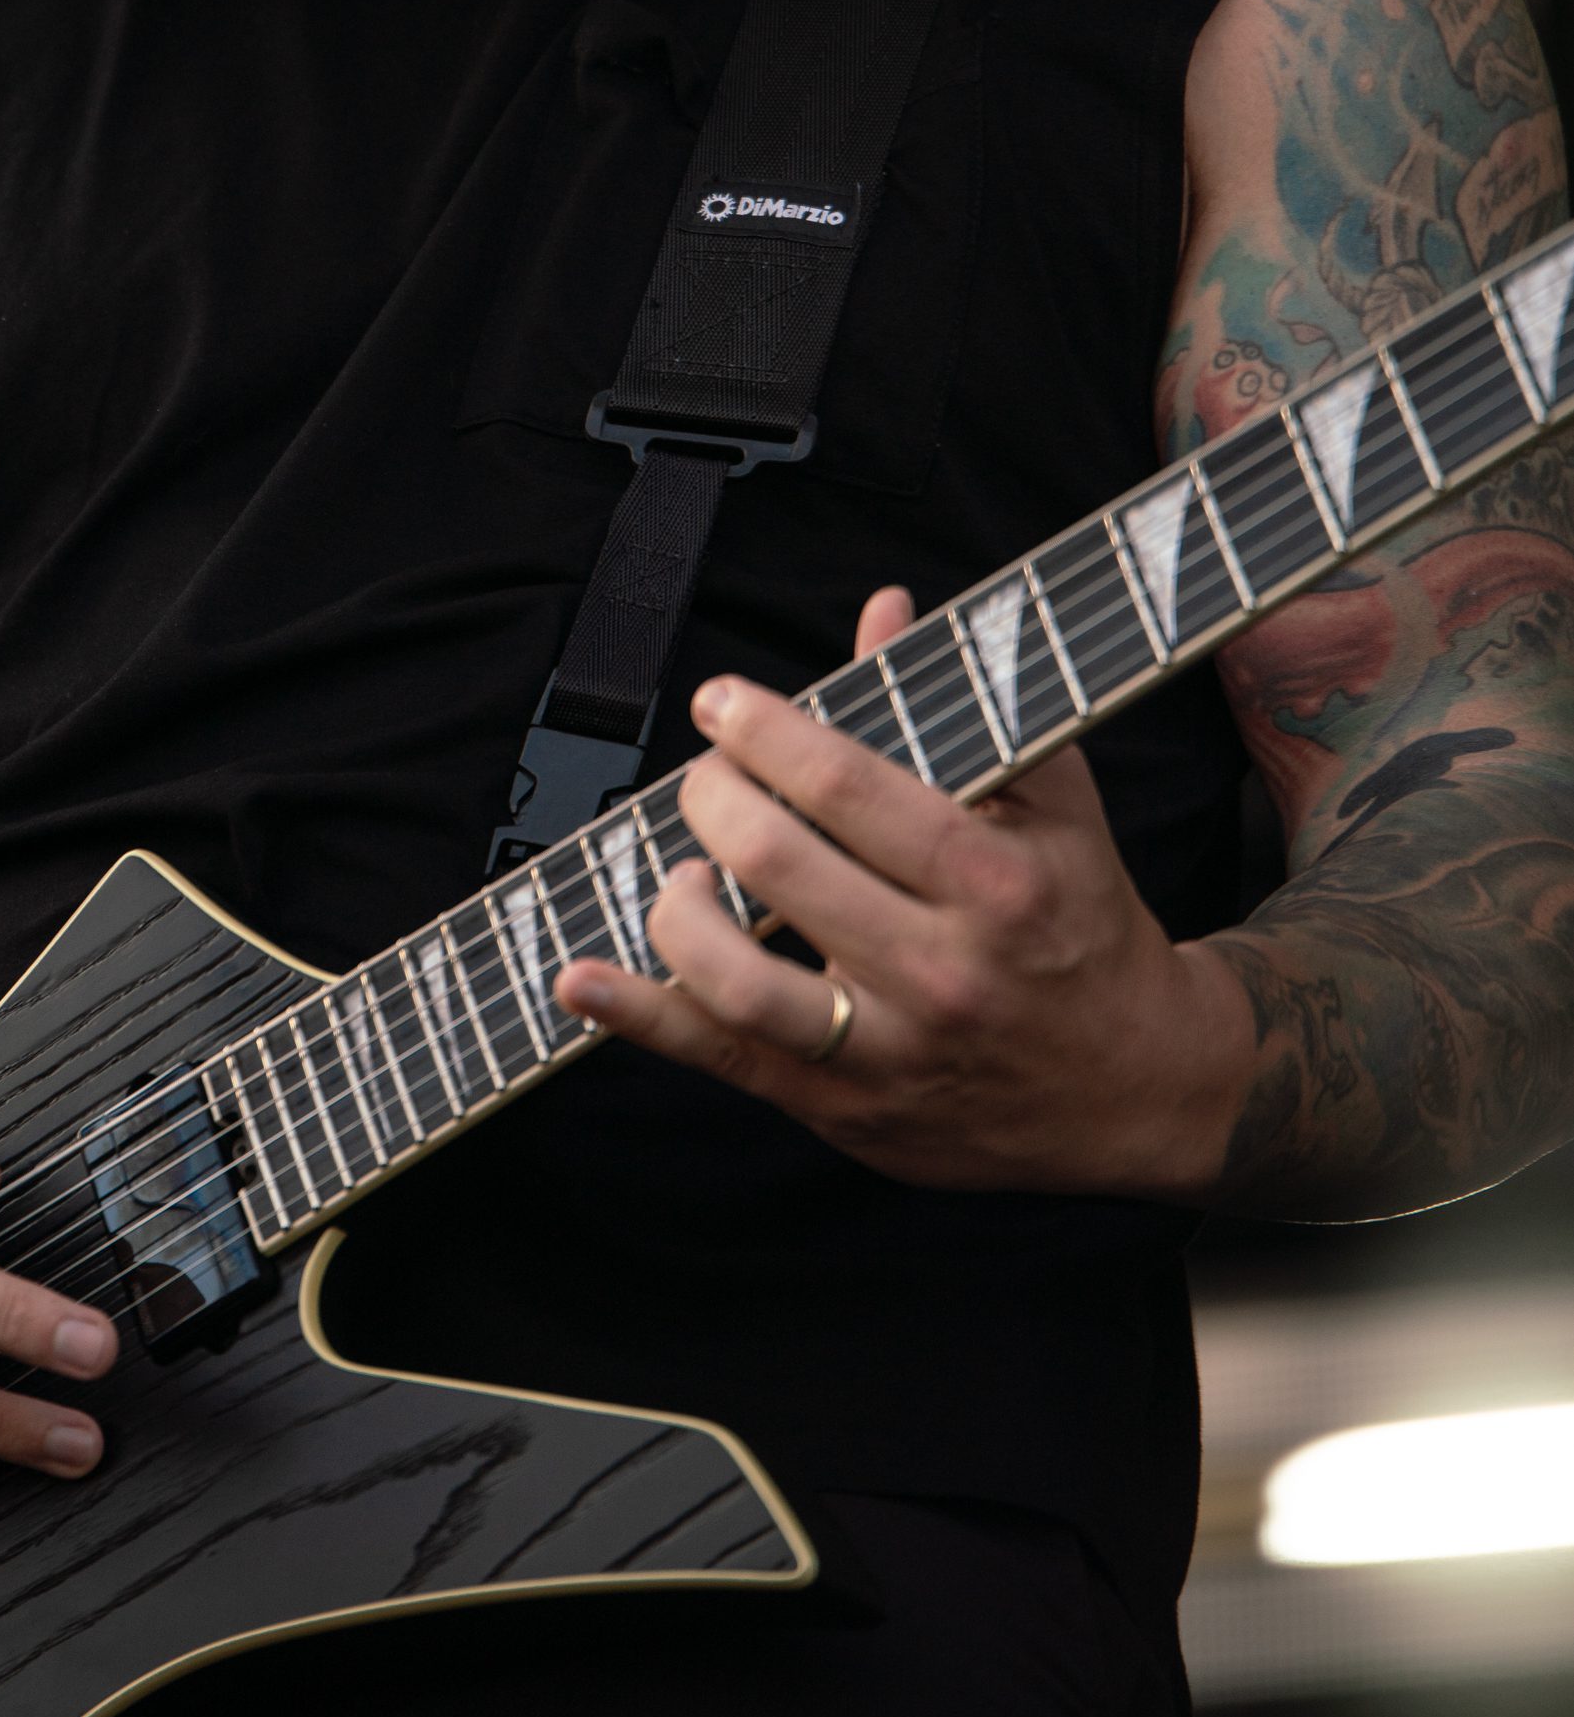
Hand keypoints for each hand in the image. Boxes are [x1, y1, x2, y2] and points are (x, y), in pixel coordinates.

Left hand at [555, 588, 1254, 1195]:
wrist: (1137, 1088)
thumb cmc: (1081, 922)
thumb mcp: (1053, 806)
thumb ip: (961, 708)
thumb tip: (882, 607)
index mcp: (995, 885)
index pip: (850, 789)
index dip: (766, 732)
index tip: (723, 702)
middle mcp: (941, 972)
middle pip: (780, 867)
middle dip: (715, 800)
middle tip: (706, 776)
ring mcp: (889, 1052)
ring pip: (738, 980)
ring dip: (678, 908)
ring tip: (680, 868)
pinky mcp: (844, 1108)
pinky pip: (722, 1060)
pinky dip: (638, 1019)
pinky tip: (580, 978)